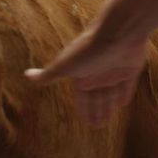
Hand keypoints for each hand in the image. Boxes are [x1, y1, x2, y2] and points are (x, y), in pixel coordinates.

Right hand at [25, 24, 147, 125]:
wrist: (118, 32)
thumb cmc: (89, 50)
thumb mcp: (65, 65)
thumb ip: (48, 74)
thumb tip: (26, 75)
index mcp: (81, 74)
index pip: (83, 97)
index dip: (85, 109)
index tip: (87, 122)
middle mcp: (97, 72)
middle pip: (97, 97)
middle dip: (97, 110)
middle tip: (98, 125)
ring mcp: (114, 70)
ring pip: (111, 93)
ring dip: (109, 106)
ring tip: (108, 118)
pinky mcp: (131, 67)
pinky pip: (127, 84)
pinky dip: (125, 93)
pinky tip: (123, 103)